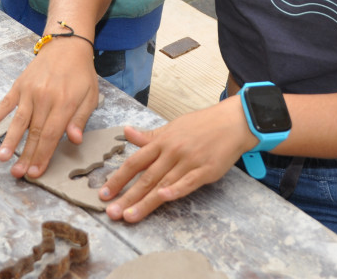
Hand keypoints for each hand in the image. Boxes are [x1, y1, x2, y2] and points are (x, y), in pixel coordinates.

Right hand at [0, 37, 98, 178]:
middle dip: (26, 154)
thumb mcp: (91, 95)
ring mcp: (30, 91)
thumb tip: (74, 140)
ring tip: (2, 157)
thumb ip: (80, 118)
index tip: (36, 172)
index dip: (43, 155)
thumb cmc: (81, 74)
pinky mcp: (19, 84)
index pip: (52, 134)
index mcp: (65, 102)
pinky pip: (6, 101)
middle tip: (18, 174)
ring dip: (10, 140)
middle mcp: (45, 97)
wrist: (67, 45)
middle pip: (34, 131)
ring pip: (19, 120)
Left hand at [100, 97, 257, 222]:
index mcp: (162, 141)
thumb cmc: (202, 125)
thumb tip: (126, 132)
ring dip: (145, 202)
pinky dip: (175, 190)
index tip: (104, 194)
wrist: (232, 122)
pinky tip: (163, 198)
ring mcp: (189, 161)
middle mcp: (172, 151)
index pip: (135, 162)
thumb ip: (149, 136)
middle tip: (111, 213)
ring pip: (163, 184)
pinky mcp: (206, 170)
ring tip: (129, 216)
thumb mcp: (172, 127)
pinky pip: (188, 182)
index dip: (118, 179)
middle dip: (127, 196)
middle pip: (145, 177)